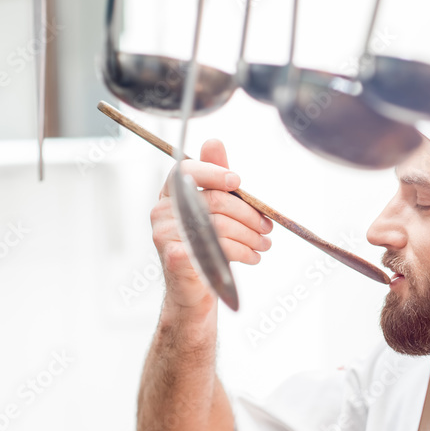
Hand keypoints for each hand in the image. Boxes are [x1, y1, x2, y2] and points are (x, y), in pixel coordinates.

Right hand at [150, 139, 272, 311]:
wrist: (192, 289)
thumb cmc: (205, 246)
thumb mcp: (214, 210)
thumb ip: (216, 180)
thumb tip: (213, 141)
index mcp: (170, 193)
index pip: (188, 170)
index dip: (215, 171)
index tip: (238, 182)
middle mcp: (162, 210)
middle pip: (214, 201)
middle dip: (249, 214)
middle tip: (267, 228)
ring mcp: (164, 234)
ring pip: (220, 226)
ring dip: (251, 236)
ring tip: (264, 244)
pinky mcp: (174, 257)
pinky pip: (218, 248)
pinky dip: (242, 252)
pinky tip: (252, 257)